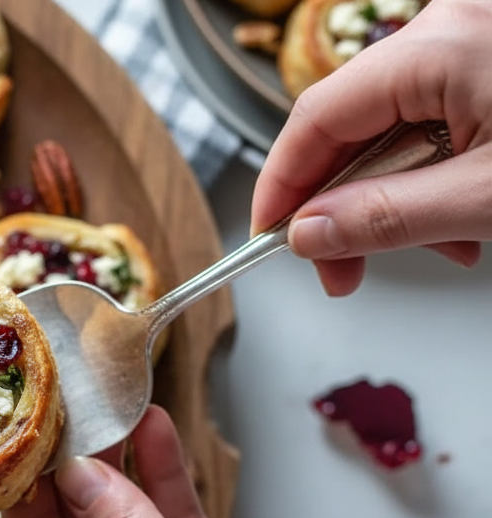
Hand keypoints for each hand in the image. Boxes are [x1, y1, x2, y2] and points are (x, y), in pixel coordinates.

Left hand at [3, 406, 346, 517]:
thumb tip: (75, 475)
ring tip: (113, 405)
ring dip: (118, 459)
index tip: (29, 431)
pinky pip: (169, 514)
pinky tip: (155, 430)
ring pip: (125, 509)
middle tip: (73, 405)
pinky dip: (161, 474)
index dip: (27, 486)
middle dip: (71, 463)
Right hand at [252, 0, 491, 295]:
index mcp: (442, 44)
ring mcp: (474, 40)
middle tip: (345, 267)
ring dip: (401, 196)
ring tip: (444, 244)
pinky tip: (462, 212)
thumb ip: (388, 217)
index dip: (282, 187)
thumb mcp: (487, 198)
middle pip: (352, 124)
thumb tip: (309, 233)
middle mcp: (452, 27)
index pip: (317, 118)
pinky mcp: (489, 63)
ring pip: (396, 128)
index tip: (270, 240)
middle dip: (349, 204)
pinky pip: (437, 117)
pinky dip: (438, 171)